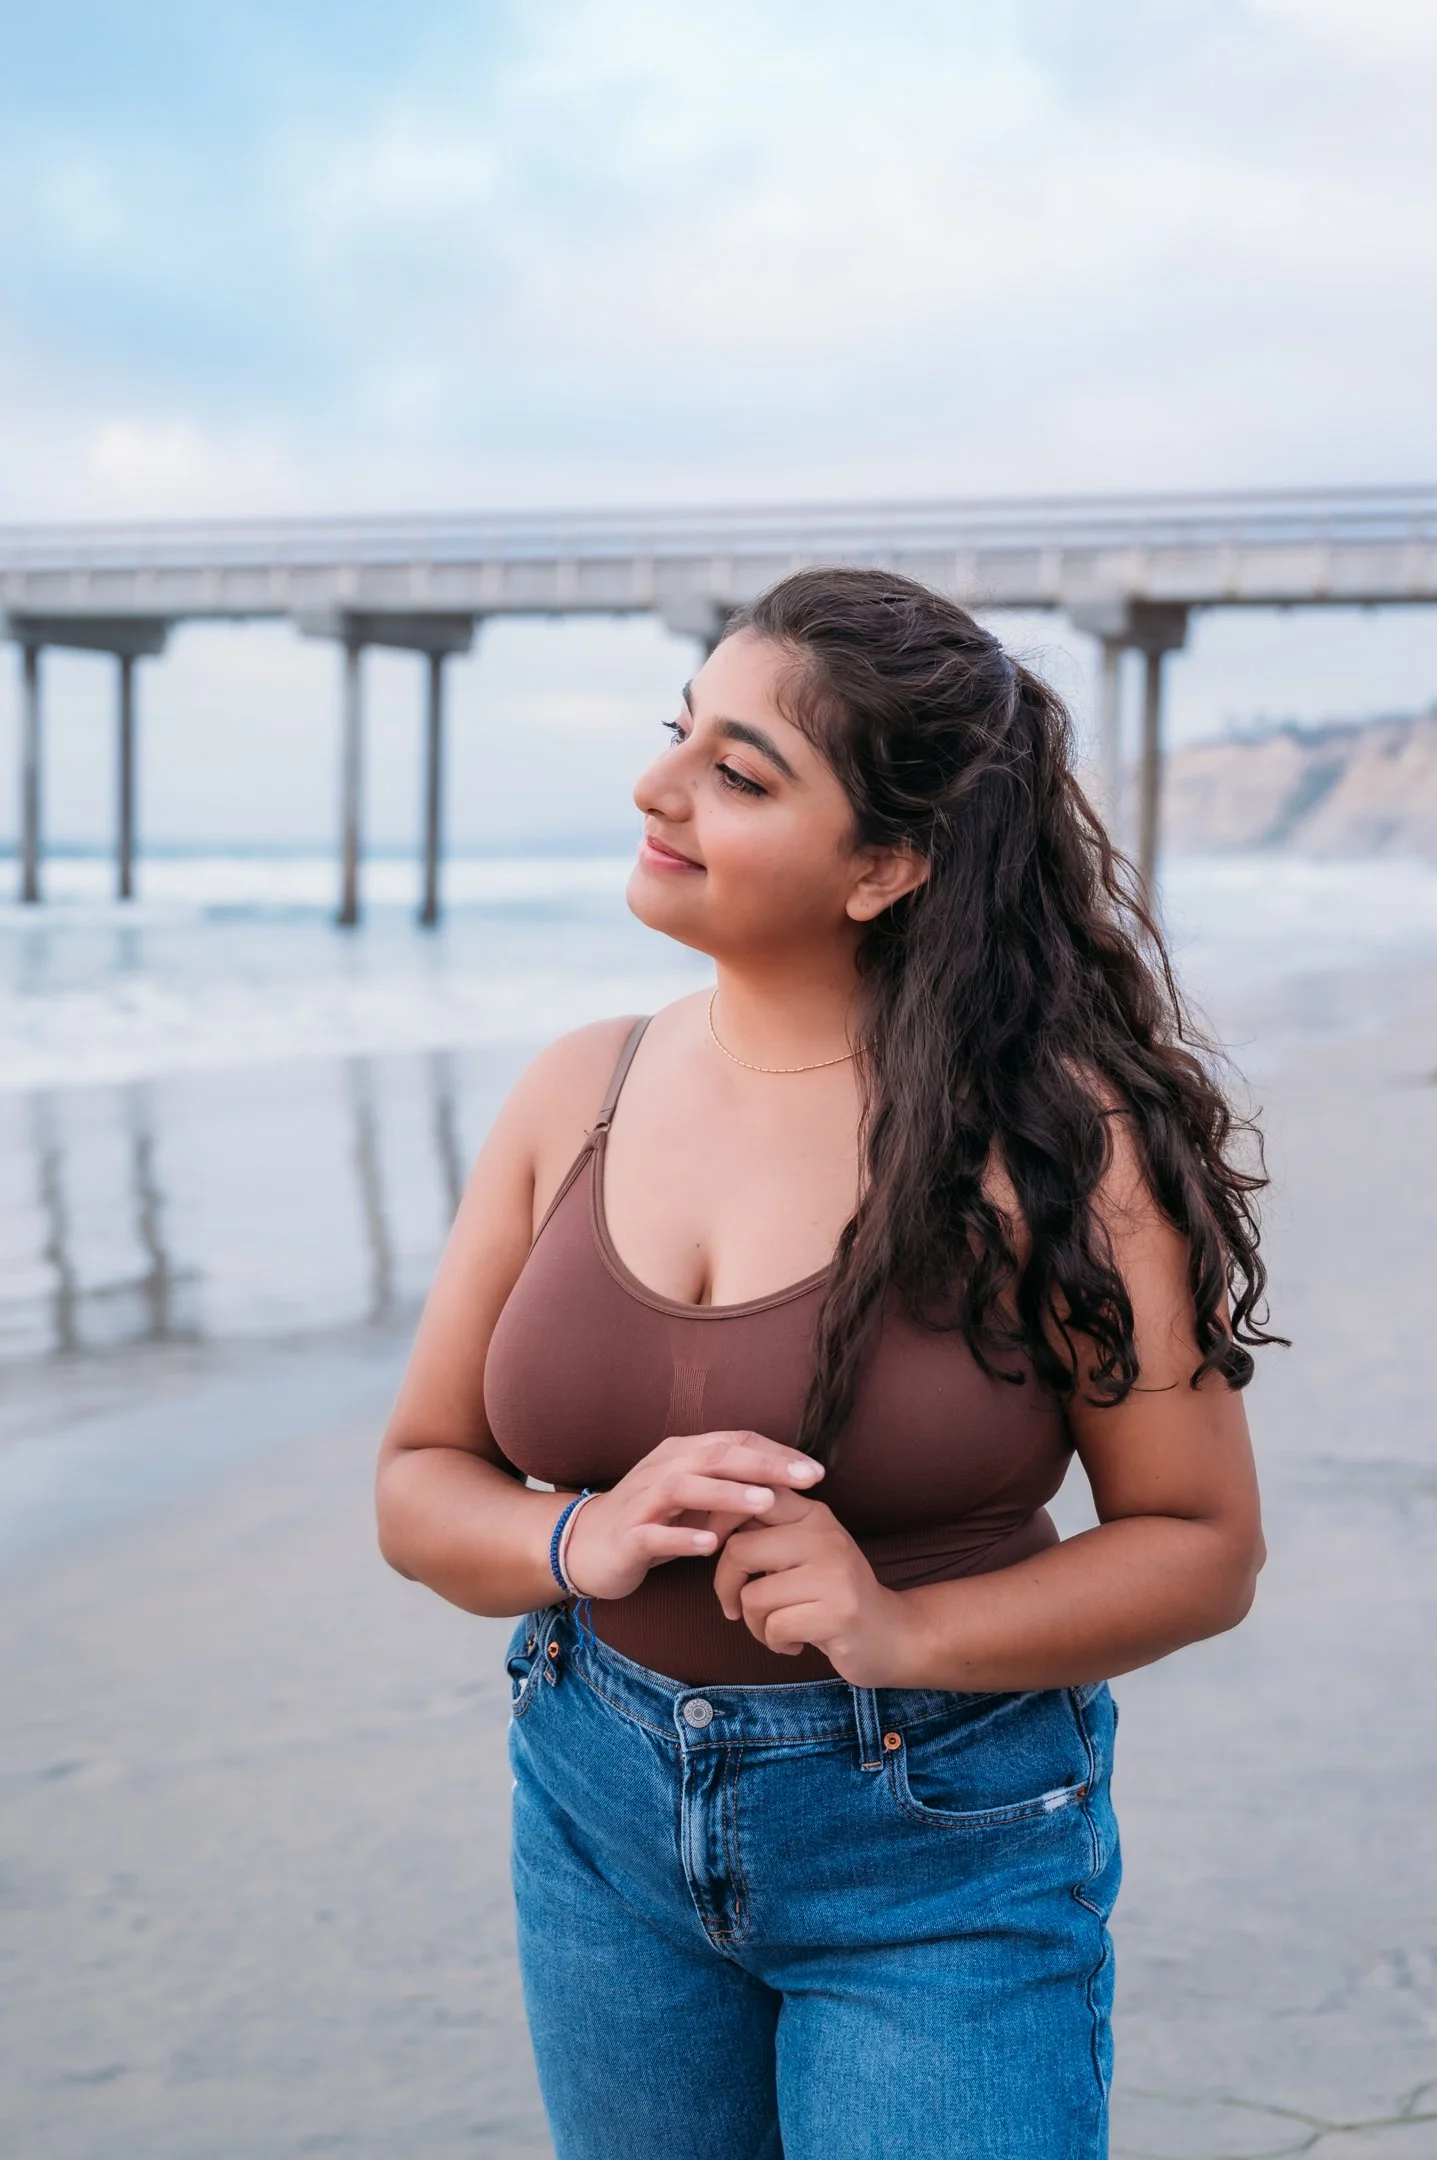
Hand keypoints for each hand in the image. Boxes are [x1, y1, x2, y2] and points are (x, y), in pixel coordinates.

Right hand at [562, 1431, 824, 1602]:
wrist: (586, 1546)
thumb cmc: (652, 1520)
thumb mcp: (694, 1498)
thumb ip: (730, 1487)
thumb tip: (787, 1484)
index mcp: (682, 1454)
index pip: (735, 1441)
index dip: (776, 1452)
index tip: (815, 1470)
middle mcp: (663, 1468)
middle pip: (715, 1456)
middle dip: (763, 1465)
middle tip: (805, 1477)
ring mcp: (642, 1501)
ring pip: (685, 1488)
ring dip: (727, 1494)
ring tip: (765, 1503)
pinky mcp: (627, 1536)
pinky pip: (655, 1535)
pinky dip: (682, 1538)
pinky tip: (710, 1546)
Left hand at [711, 1487, 919, 1684]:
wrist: (892, 1635)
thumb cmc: (833, 1595)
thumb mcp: (805, 1551)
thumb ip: (767, 1531)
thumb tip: (708, 1516)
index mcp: (813, 1514)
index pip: (752, 1497)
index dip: (718, 1520)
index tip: (711, 1547)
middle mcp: (824, 1535)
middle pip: (740, 1549)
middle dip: (725, 1586)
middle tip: (734, 1606)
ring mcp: (834, 1573)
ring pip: (753, 1597)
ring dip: (754, 1624)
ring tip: (776, 1628)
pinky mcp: (839, 1612)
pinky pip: (775, 1627)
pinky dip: (774, 1643)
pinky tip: (795, 1643)